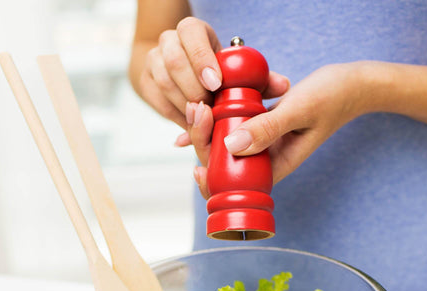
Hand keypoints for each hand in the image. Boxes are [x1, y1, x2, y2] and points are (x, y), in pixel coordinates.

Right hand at [137, 16, 289, 131]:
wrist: (181, 73)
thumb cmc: (217, 72)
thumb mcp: (236, 70)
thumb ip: (260, 78)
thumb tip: (282, 86)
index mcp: (192, 30)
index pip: (191, 35)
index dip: (202, 59)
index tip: (216, 84)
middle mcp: (168, 41)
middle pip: (173, 61)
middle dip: (193, 86)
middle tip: (211, 107)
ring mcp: (152, 61)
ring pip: (163, 82)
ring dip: (185, 103)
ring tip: (204, 117)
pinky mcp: (145, 82)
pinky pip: (158, 101)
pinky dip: (176, 115)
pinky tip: (192, 123)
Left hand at [188, 62, 367, 197]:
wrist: (352, 83)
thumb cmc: (333, 97)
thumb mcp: (299, 110)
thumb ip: (267, 128)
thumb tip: (231, 147)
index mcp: (276, 165)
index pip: (236, 184)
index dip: (212, 178)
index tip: (197, 162)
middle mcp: (267, 157)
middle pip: (224, 161)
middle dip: (203, 141)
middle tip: (197, 110)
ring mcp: (263, 140)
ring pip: (225, 141)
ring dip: (208, 126)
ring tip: (198, 105)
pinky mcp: (262, 122)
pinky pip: (234, 122)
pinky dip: (219, 114)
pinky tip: (203, 106)